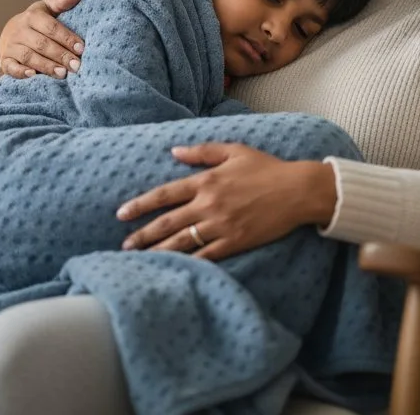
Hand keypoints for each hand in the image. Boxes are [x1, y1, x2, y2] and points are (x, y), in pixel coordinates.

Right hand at [0, 0, 83, 78]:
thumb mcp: (47, 9)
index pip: (51, 27)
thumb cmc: (37, 22)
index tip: (81, 48)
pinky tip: (33, 75)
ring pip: (28, 56)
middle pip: (42, 44)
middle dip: (60, 55)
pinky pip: (11, 67)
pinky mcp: (5, 60)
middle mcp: (20, 30)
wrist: (10, 33)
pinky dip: (21, 72)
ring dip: (46, 66)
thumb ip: (61, 3)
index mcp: (32, 16)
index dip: (66, 38)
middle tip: (76, 66)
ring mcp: (11, 46)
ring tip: (62, 74)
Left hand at [116, 144, 336, 260]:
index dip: (141, 205)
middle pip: (168, 222)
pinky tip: (175, 269)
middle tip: (125, 245)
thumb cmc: (267, 168)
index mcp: (206, 181)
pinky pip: (206, 255)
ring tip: (140, 260)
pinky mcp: (235, 242)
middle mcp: (209, 204)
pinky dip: (189, 263)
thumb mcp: (234, 150)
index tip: (122, 214)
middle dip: (143, 235)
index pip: (165, 194)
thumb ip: (202, 151)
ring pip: (182, 242)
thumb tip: (174, 150)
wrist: (297, 191)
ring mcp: (221, 225)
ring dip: (159, 251)